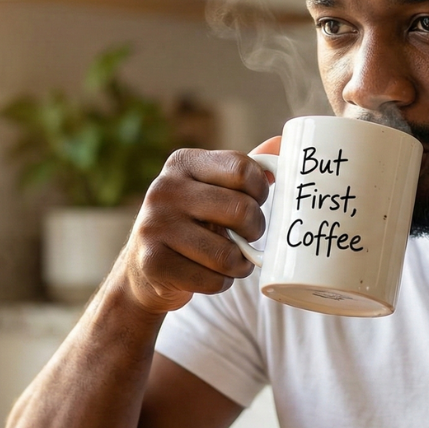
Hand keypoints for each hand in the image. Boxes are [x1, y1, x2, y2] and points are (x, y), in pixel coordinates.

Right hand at [118, 138, 281, 314]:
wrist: (145, 268)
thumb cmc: (194, 222)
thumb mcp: (214, 189)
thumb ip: (245, 170)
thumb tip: (283, 143)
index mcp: (183, 163)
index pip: (243, 170)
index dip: (261, 191)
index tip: (256, 201)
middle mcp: (164, 189)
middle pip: (241, 210)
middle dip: (255, 230)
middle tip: (248, 235)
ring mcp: (154, 226)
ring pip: (227, 254)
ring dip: (240, 264)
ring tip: (232, 259)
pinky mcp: (153, 262)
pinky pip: (212, 280)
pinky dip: (221, 283)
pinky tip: (210, 274)